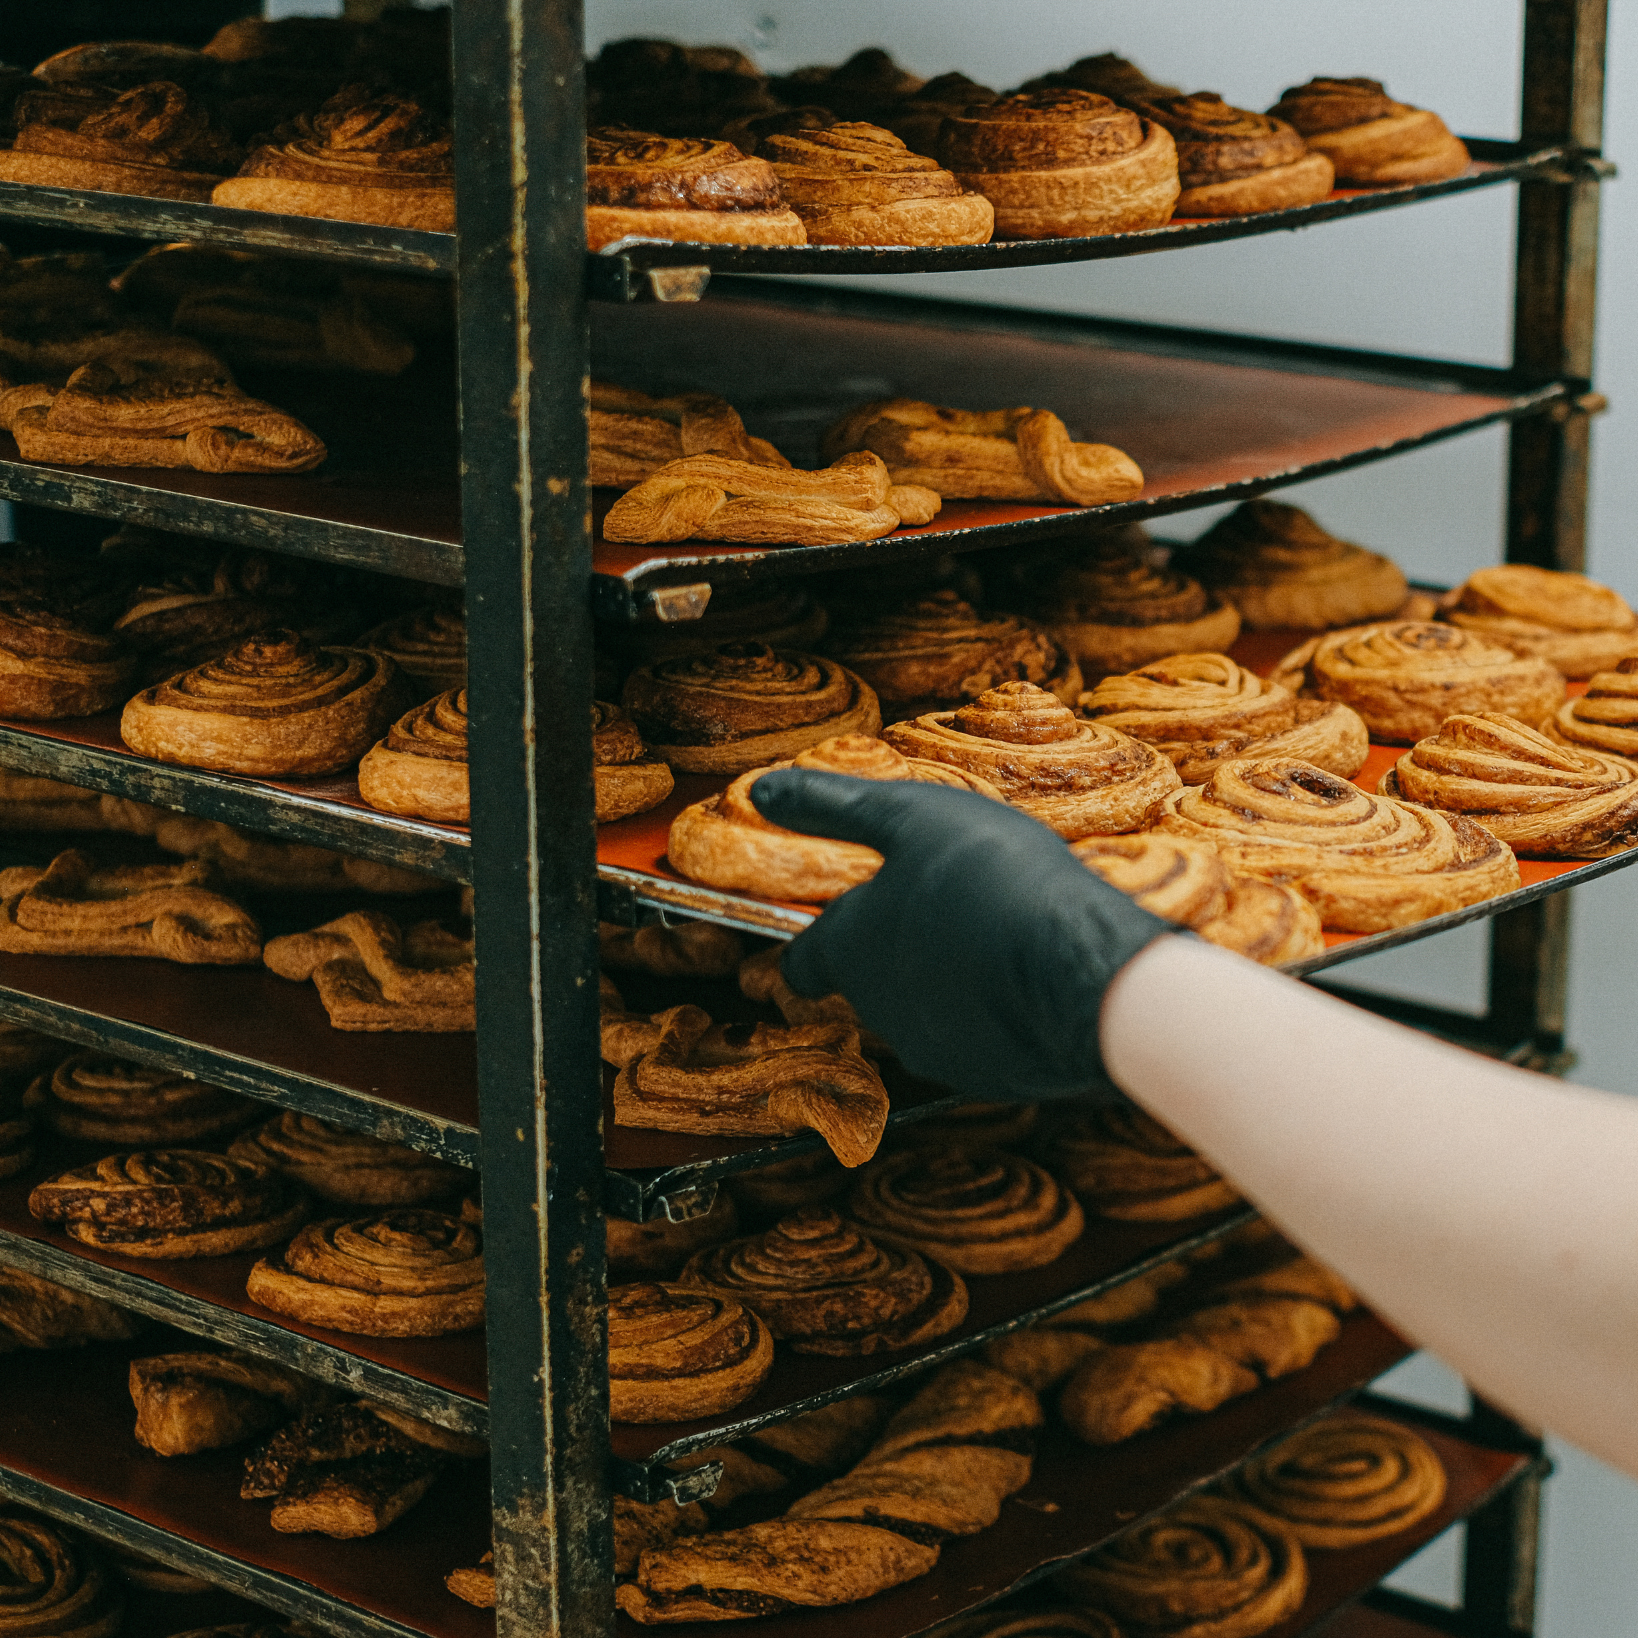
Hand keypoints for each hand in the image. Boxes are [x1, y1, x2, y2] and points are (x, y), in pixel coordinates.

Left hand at [750, 769, 1175, 1100]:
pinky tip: (1033, 975)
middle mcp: (881, 1010)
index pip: (804, 962)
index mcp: (852, 950)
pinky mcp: (995, 1075)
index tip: (825, 932)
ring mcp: (939, 1049)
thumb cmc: (991, 881)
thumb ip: (831, 807)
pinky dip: (996, 1010)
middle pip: (871, 983)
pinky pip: (985, 1037)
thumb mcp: (908, 816)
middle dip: (896, 951)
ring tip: (996, 933)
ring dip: (948, 979)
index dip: (812, 944)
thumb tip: (760, 791)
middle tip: (942, 907)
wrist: (1085, 975)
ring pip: (928, 1010)